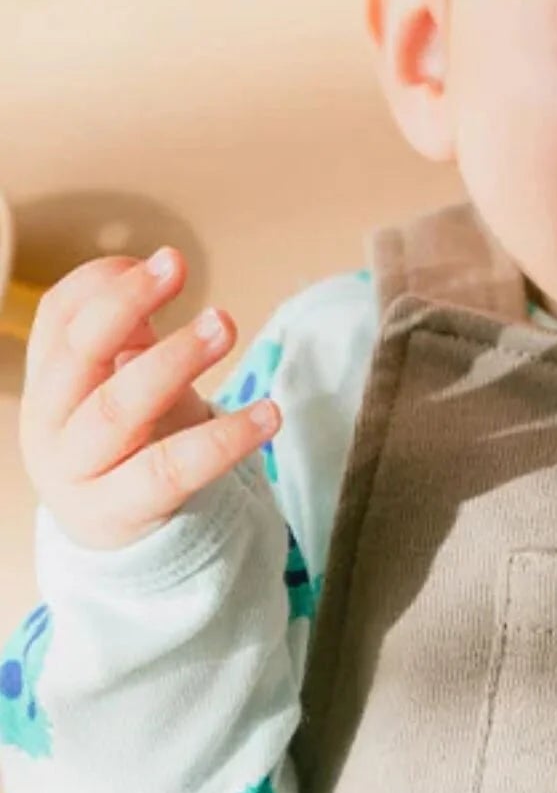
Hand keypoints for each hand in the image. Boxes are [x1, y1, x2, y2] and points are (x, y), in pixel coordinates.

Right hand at [19, 248, 279, 551]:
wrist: (118, 533)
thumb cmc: (127, 438)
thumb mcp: (124, 377)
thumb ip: (132, 327)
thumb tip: (156, 265)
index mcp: (50, 380)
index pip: (59, 317)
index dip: (105, 283)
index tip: (165, 259)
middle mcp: (50, 423)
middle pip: (78, 355)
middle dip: (126, 304)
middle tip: (179, 268)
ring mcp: (78, 471)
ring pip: (118, 409)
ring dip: (172, 360)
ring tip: (225, 325)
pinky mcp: (120, 511)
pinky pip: (171, 470)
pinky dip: (224, 439)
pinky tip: (269, 412)